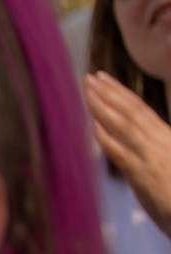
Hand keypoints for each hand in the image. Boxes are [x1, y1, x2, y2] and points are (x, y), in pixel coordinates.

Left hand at [90, 72, 170, 238]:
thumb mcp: (167, 163)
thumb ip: (154, 151)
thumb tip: (138, 144)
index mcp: (167, 137)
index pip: (141, 110)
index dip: (121, 94)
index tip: (104, 80)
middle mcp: (159, 142)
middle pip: (132, 112)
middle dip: (110, 92)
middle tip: (91, 76)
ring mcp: (150, 158)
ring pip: (125, 125)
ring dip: (105, 106)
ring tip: (89, 89)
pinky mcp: (144, 177)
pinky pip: (123, 153)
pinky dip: (107, 138)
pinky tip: (93, 126)